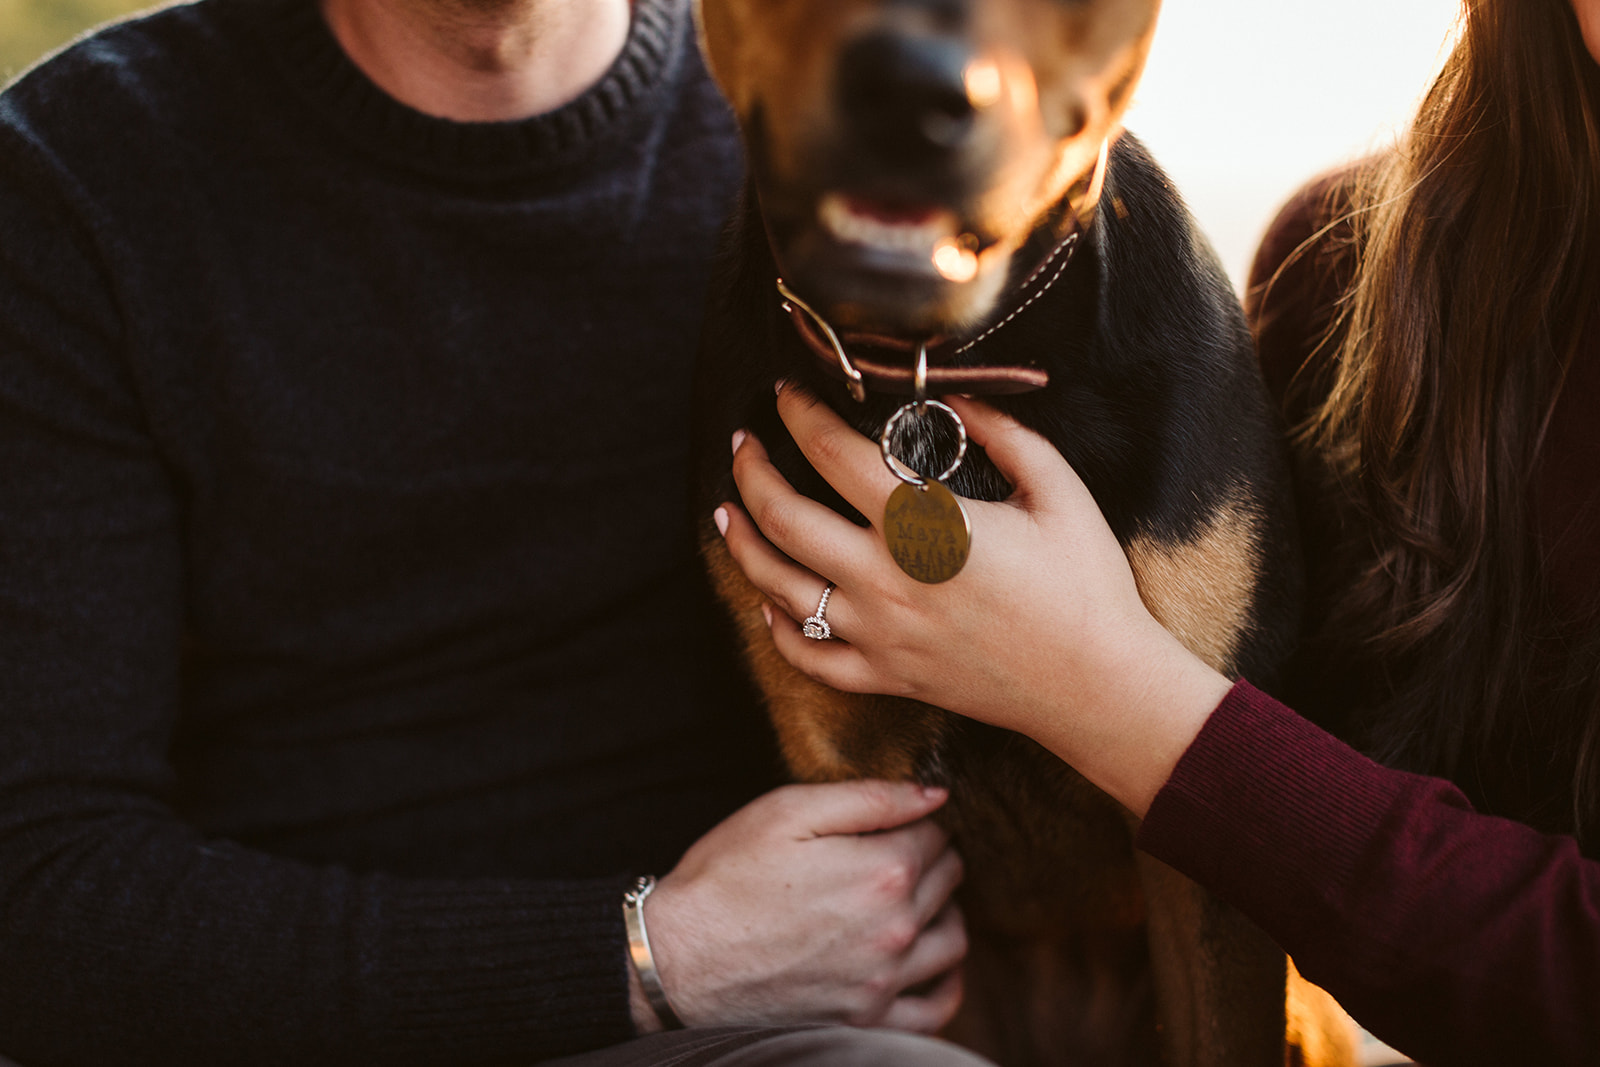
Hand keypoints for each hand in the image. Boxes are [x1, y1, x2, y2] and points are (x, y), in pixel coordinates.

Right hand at [638, 780, 965, 1033]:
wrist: (676, 960)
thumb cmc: (724, 878)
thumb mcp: (787, 811)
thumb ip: (869, 798)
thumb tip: (935, 794)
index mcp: (882, 871)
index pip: (936, 833)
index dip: (916, 818)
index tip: (893, 820)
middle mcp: (894, 929)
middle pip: (948, 881)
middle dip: (931, 859)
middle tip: (898, 851)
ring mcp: (883, 981)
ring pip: (953, 940)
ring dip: (943, 913)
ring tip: (913, 900)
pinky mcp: (865, 1020)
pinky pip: (934, 1010)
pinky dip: (943, 984)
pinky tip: (927, 963)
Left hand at [716, 384, 1232, 813]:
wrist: (1099, 687)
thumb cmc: (1086, 586)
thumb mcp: (1058, 489)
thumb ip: (1005, 434)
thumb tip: (961, 401)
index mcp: (924, 526)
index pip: (833, 455)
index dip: (799, 414)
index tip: (787, 394)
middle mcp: (885, 580)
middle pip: (784, 518)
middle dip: (750, 472)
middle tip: (742, 445)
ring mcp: (879, 634)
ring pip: (779, 588)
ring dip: (744, 544)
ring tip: (728, 513)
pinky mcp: (887, 677)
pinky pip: (810, 658)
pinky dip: (778, 629)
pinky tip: (768, 602)